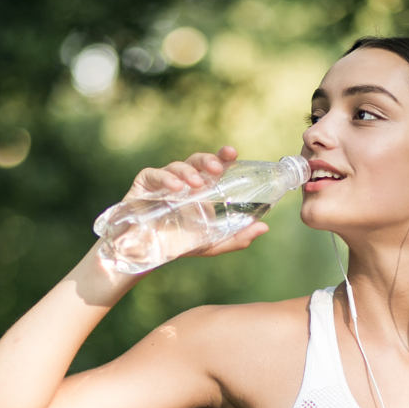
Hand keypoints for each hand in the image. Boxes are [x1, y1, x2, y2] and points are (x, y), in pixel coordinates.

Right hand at [121, 146, 268, 257]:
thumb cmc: (180, 243)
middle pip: (196, 161)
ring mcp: (163, 181)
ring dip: (188, 172)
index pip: (214, 166)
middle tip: (217, 168)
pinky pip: (154, 174)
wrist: (147, 254)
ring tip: (196, 184)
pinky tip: (175, 187)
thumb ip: (238, 238)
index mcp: (201, 189)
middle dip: (207, 160)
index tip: (232, 154)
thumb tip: (264, 227)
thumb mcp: (212, 244)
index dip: (222, 156)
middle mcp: (183, 180)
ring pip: (177, 166)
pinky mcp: (144, 184)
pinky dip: (165, 178)